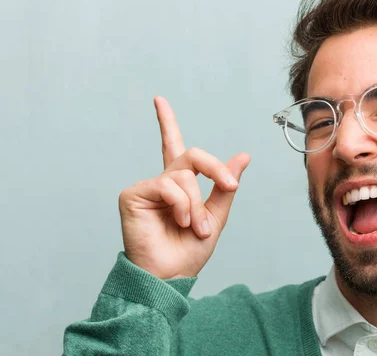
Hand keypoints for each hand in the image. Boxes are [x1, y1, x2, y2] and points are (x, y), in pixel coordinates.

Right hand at [118, 96, 249, 278]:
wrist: (172, 275)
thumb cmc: (190, 251)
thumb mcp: (216, 216)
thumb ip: (226, 186)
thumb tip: (244, 156)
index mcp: (180, 186)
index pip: (174, 146)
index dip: (166, 122)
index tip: (158, 100)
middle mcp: (162, 182)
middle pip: (192, 156)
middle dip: (215, 169)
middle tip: (229, 186)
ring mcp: (147, 187)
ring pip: (184, 175)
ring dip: (196, 203)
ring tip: (194, 227)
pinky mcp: (133, 194)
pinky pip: (167, 185)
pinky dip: (181, 204)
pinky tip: (179, 221)